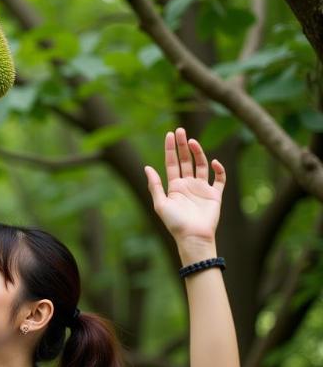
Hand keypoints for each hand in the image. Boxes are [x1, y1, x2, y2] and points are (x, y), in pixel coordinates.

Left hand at [143, 127, 224, 241]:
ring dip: (198, 152)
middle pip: (186, 160)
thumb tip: (146, 167)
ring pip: (201, 165)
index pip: (172, 163)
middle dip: (182, 145)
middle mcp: (188, 185)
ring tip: (192, 141)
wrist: (193, 236)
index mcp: (174, 186)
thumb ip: (154, 185)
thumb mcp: (160, 203)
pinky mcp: (215, 194)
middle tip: (180, 130)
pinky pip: (219, 179)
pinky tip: (214, 162)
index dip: (170, 149)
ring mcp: (202, 188)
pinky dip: (218, 170)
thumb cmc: (174, 223)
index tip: (170, 134)